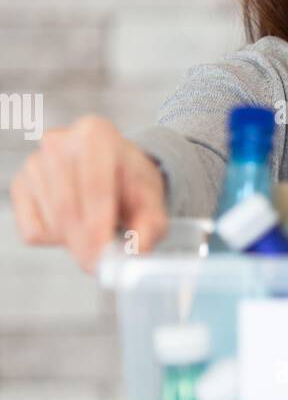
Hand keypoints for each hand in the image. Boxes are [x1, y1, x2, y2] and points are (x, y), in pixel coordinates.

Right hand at [11, 115, 167, 273]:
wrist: (113, 173)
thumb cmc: (131, 185)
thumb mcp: (153, 202)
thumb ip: (152, 226)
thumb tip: (137, 250)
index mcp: (96, 135)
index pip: (94, 186)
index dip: (99, 226)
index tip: (104, 255)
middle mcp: (60, 142)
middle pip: (67, 205)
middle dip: (84, 243)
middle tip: (99, 264)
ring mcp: (35, 162)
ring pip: (50, 220)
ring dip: (73, 241)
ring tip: (96, 232)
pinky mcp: (20, 185)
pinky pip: (32, 229)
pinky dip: (54, 240)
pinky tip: (73, 226)